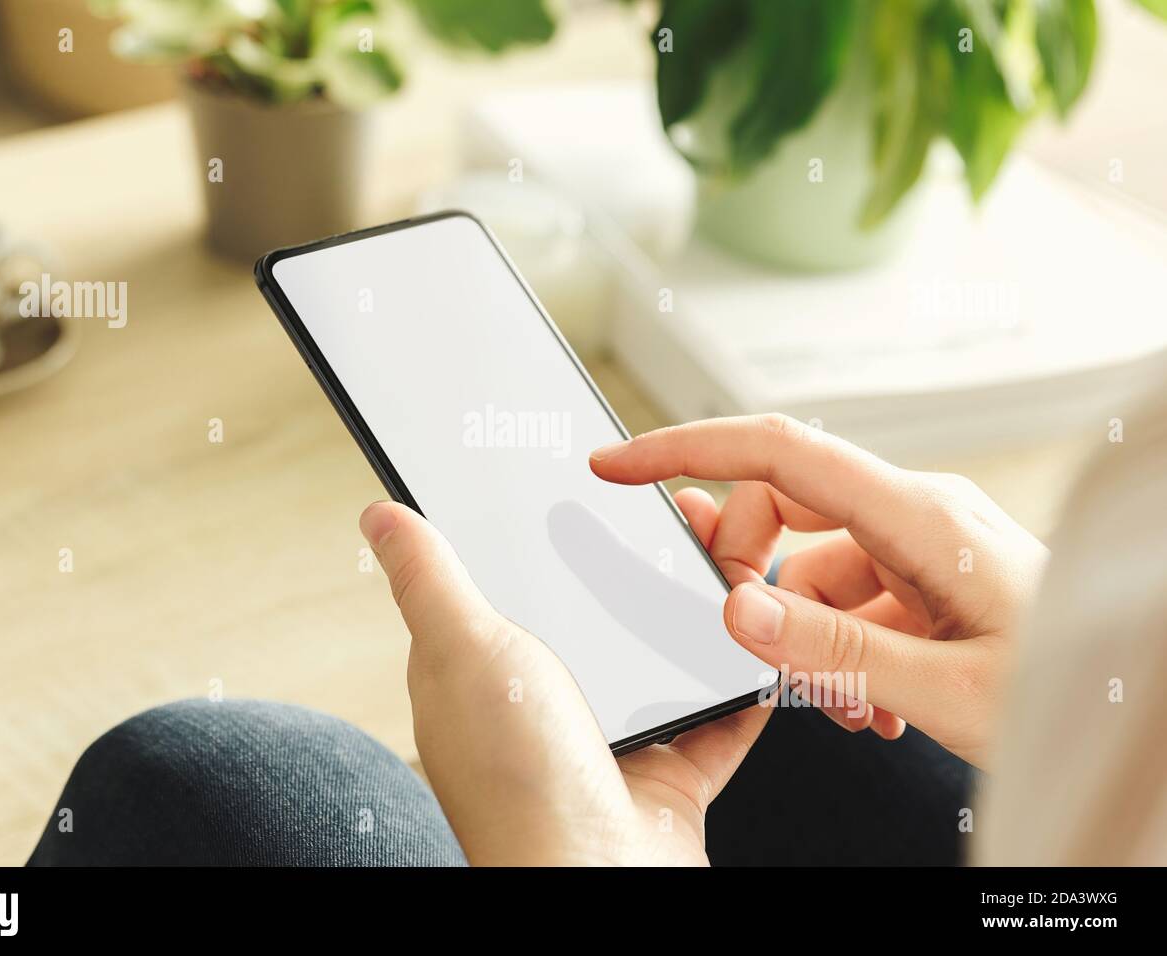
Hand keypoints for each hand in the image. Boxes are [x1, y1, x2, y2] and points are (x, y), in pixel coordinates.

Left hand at [358, 501, 770, 865]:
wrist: (598, 880)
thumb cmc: (516, 781)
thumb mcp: (463, 652)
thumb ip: (431, 580)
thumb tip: (379, 514)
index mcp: (483, 672)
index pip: (507, 584)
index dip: (540, 533)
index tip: (577, 484)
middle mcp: (545, 704)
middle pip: (595, 613)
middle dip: (632, 567)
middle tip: (672, 517)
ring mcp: (612, 738)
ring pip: (662, 655)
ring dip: (692, 614)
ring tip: (721, 557)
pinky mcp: (672, 768)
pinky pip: (719, 713)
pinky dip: (743, 681)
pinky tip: (760, 635)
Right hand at [591, 414, 1047, 767]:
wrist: (1138, 699)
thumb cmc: (1066, 690)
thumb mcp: (944, 687)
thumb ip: (831, 645)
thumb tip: (734, 606)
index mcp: (920, 516)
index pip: (780, 452)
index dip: (688, 449)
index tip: (618, 466)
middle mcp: (917, 511)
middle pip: (783, 509)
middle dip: (748, 576)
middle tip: (750, 645)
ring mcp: (924, 540)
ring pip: (814, 564)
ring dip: (803, 632)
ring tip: (847, 708)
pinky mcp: (929, 572)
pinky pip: (852, 591)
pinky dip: (838, 642)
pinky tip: (873, 703)